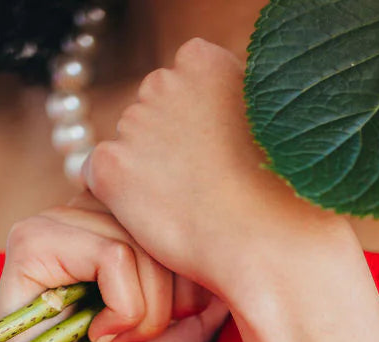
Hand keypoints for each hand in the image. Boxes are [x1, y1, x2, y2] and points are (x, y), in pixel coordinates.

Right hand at [0, 193, 227, 341]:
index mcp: (105, 227)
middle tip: (140, 340)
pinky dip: (125, 308)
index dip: (185, 275)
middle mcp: (74, 215)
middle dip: (170, 296)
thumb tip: (246, 264)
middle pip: (157, 227)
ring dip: (146, 309)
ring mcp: (47, 224)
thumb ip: (205, 300)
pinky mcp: (29, 244)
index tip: (165, 326)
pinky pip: (114, 255)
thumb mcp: (174, 337)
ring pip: (139, 242)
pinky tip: (101, 338)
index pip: (170, 220)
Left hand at [82, 38, 352, 310]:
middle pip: (152, 110)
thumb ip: (227, 105)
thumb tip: (206, 120)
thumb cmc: (278, 194)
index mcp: (203, 61)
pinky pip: (99, 176)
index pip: (183, 81)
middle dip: (168, 143)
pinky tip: (156, 217)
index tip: (219, 152)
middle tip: (202, 186)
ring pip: (128, 144)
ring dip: (146, 170)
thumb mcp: (266, 124)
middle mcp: (163, 80)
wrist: (265, 243)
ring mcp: (133, 122)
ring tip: (188, 207)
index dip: (199, 123)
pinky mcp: (111, 165)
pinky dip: (120, 198)